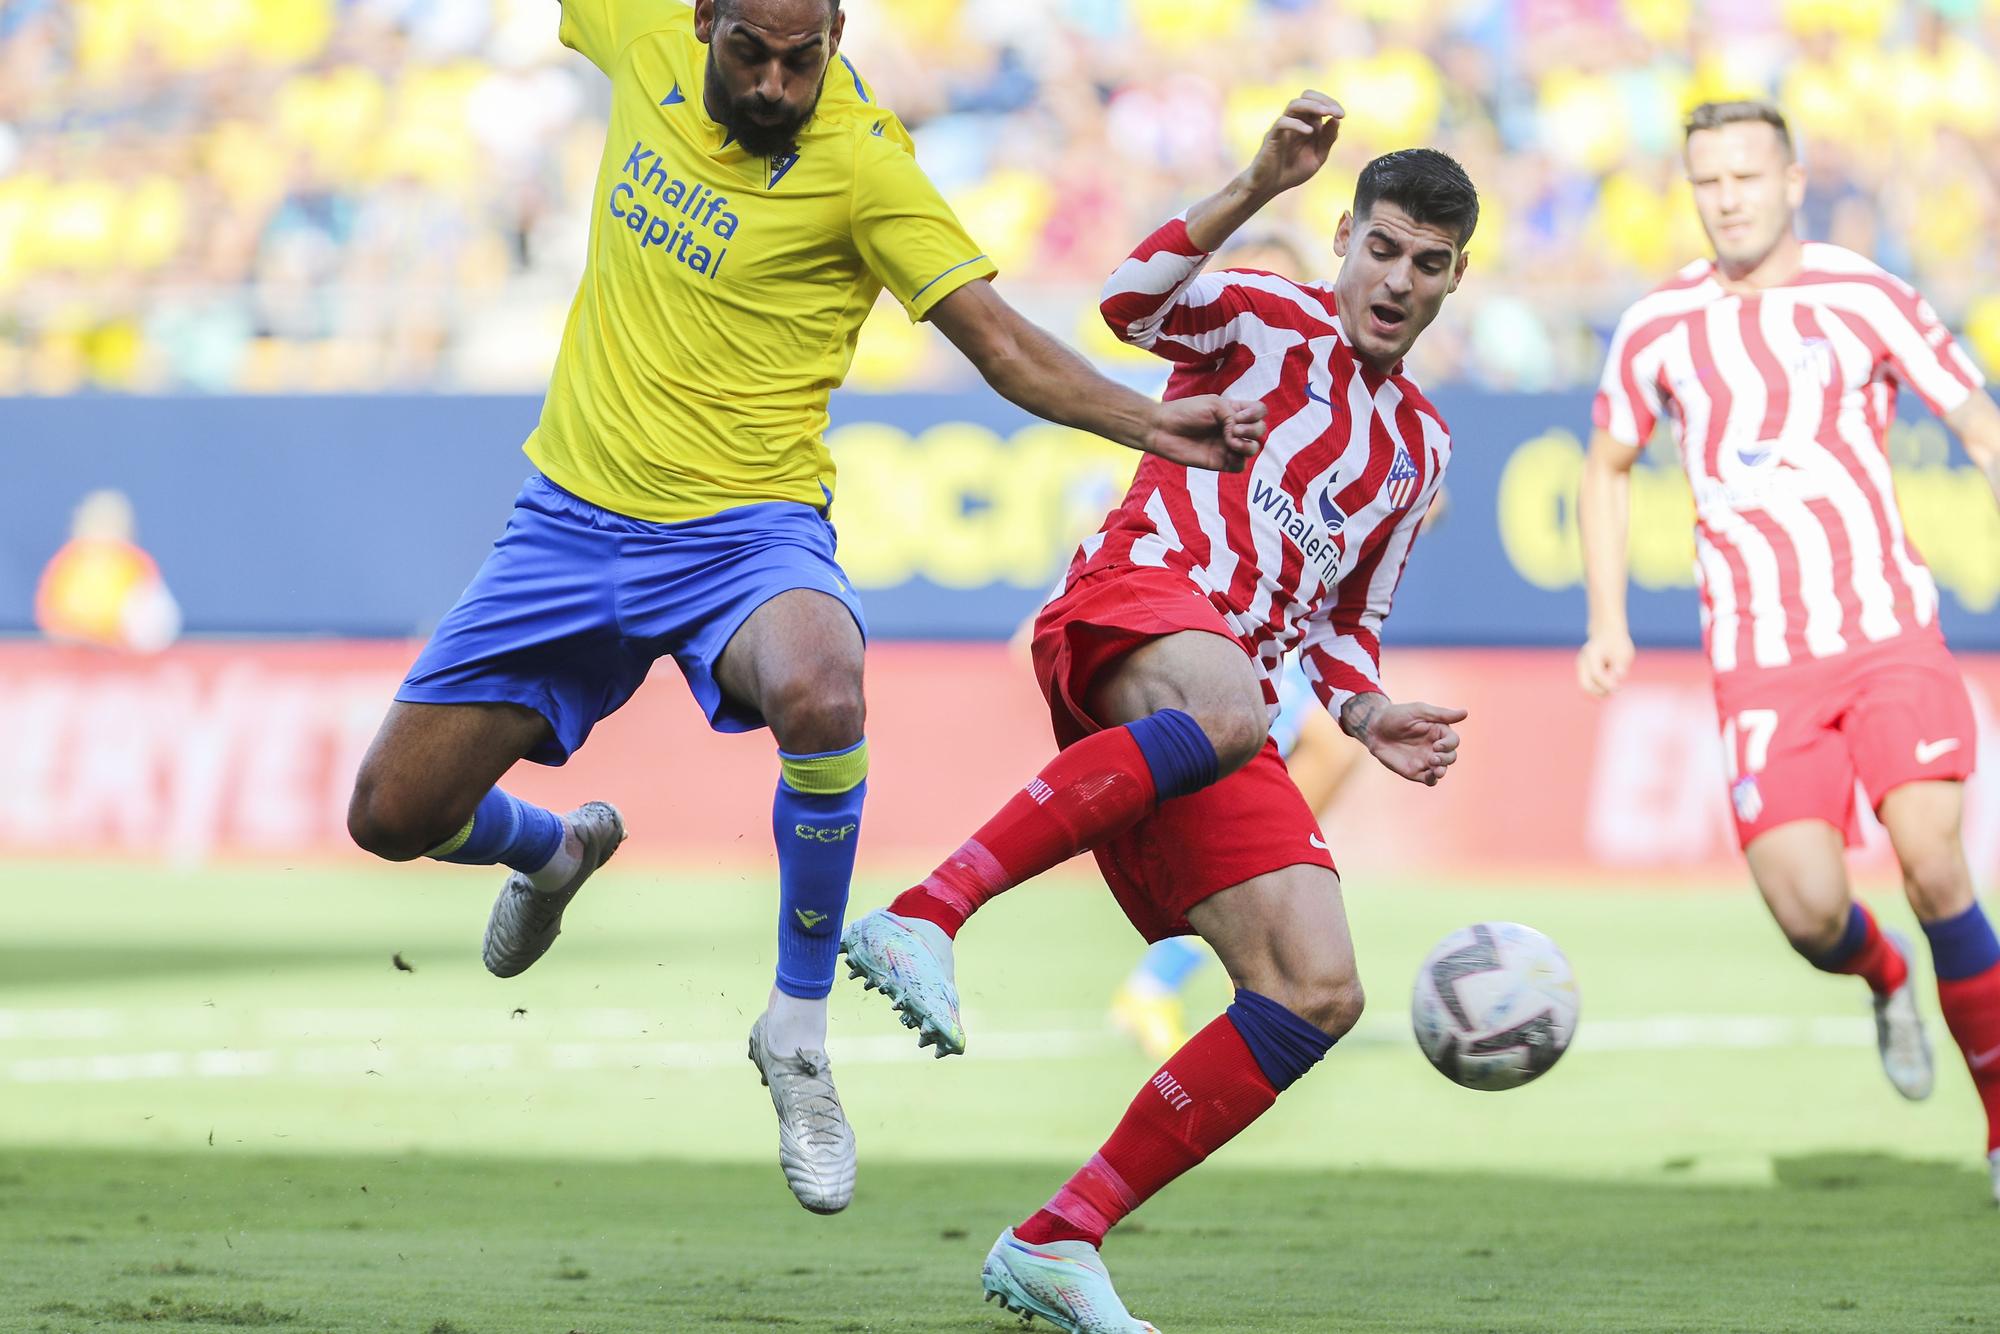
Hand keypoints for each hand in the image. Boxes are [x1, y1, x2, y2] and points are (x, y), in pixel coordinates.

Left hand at [1142, 395, 1265, 472]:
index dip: (1256, 413)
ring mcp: (1227, 446)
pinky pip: (1240, 466)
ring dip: (1248, 444)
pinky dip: (1238, 459)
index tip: (1239, 414)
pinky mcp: (1220, 462)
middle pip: (1260, 430)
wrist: (1163, 428)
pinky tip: (1226, 453)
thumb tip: (1240, 435)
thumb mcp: (1214, 404)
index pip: (1259, 411)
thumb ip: (1234, 416)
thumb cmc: (1185, 412)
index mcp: (1233, 411)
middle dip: (1253, 429)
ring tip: (1231, 441)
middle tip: (1234, 429)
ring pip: (1253, 448)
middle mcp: (1233, 428)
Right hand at [1242, 91, 1342, 198]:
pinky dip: (1297, 124)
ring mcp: (1282, 128)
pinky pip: (1282, 122)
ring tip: (1326, 114)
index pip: (1318, 102)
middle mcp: (1294, 122)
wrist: (1269, 187)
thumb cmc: (1291, 172)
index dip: (1331, 103)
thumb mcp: (1317, 157)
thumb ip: (1327, 140)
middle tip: (1336, 113)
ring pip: (1294, 104)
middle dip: (1323, 100)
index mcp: (1306, 124)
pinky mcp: (1272, 137)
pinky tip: (1310, 132)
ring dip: (1312, 106)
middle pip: (1306, 96)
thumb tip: (1336, 119)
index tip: (1342, 115)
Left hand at [1346, 696, 1465, 786]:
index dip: (1449, 745)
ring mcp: (1426, 760)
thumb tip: (1465, 713)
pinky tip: (1431, 776)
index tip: (1437, 745)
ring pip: (1442, 769)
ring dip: (1442, 770)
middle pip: (1451, 757)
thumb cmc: (1397, 716)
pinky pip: (1430, 779)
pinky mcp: (1415, 771)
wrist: (1374, 729)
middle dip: (1446, 758)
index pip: (1453, 741)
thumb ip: (1441, 714)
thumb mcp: (1419, 711)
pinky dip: (1433, 780)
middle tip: (1433, 756)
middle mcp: (1435, 747)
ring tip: (1436, 768)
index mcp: (1438, 732)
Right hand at [1576, 630, 1634, 696]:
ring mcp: (1580, 667)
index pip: (1597, 675)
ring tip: (1612, 685)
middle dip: (1600, 693)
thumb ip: (1619, 667)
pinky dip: (1598, 687)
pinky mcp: (1582, 672)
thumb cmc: (1617, 643)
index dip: (1608, 684)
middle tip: (1613, 692)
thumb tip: (1616, 681)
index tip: (1619, 687)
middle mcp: (1582, 662)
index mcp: (1592, 654)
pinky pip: (1588, 685)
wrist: (1607, 633)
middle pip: (1585, 686)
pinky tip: (1608, 679)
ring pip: (1585, 687)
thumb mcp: (1623, 653)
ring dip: (1599, 691)